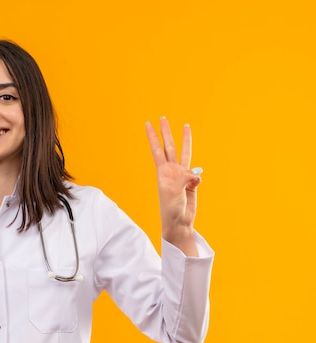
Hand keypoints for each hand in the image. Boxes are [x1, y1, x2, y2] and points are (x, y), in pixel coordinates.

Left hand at [145, 117, 201, 254]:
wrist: (179, 222)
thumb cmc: (171, 208)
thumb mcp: (174, 192)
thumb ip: (185, 178)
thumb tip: (197, 173)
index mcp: (163, 171)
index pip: (157, 149)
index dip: (152, 137)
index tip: (147, 124)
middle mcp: (171, 170)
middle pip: (169, 146)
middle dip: (166, 132)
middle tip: (163, 118)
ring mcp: (182, 175)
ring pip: (185, 153)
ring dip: (185, 140)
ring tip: (186, 126)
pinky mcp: (191, 182)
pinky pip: (197, 175)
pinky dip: (198, 178)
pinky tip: (195, 186)